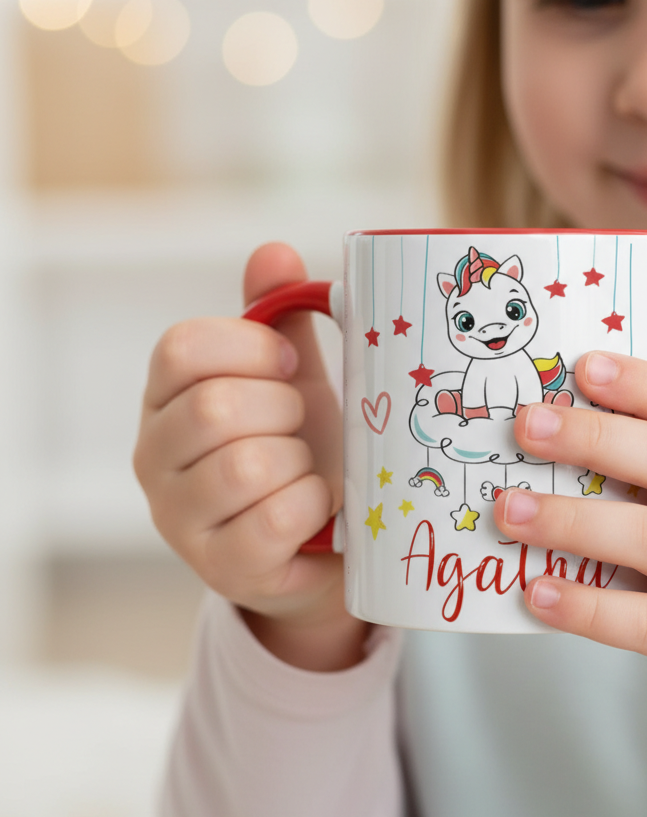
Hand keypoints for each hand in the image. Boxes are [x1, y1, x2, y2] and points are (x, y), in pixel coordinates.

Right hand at [133, 243, 367, 670]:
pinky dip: (312, 505)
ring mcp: (180, 518)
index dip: (252, 347)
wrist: (321, 540)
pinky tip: (317, 508)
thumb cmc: (302, 446)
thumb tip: (274, 250)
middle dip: (284, 410)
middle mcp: (155, 456)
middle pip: (215, 407)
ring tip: (308, 470)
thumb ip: (280, 316)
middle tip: (301, 427)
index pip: (181, 348)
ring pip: (245, 466)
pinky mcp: (220, 567)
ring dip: (301, 462)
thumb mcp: (293, 377)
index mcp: (167, 397)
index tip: (291, 366)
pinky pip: (273, 520)